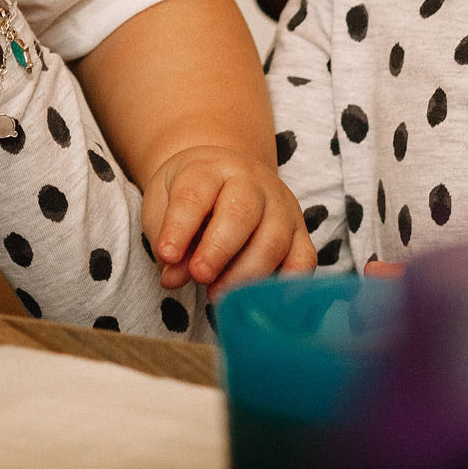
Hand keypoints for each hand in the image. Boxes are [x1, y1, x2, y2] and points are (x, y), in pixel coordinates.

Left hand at [143, 144, 315, 296]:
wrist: (225, 176)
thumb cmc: (191, 195)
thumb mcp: (164, 205)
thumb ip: (165, 239)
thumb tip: (173, 278)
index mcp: (210, 169)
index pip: (194, 195)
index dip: (180, 228)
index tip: (167, 256)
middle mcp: (251, 181)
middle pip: (241, 212)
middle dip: (219, 250)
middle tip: (200, 276)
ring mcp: (281, 206)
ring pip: (273, 239)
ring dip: (245, 274)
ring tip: (216, 294)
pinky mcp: (300, 231)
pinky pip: (303, 259)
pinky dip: (286, 283)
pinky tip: (258, 299)